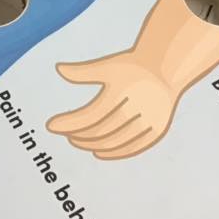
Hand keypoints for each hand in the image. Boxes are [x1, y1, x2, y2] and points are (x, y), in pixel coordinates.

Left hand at [46, 51, 181, 159]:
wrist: (167, 68)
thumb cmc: (133, 66)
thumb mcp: (109, 65)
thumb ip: (83, 71)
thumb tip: (59, 69)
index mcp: (123, 90)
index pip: (90, 115)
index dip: (70, 123)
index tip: (51, 126)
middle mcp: (138, 107)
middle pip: (101, 130)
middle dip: (80, 135)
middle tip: (66, 135)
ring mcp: (150, 121)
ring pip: (116, 141)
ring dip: (93, 145)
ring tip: (77, 142)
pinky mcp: (158, 130)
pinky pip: (133, 148)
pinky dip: (114, 153)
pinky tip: (97, 152)